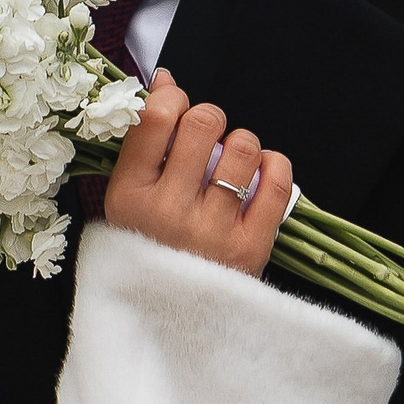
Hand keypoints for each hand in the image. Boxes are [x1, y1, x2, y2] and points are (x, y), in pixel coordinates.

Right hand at [102, 74, 290, 276]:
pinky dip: (274, 164)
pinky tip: (260, 170)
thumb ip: (144, 144)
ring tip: (232, 161)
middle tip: (206, 136)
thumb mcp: (127, 201)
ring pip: (243, 147)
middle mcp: (169, 213)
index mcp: (129, 198)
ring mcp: (212, 232)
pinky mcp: (250, 249)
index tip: (175, 106)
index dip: (172, 97)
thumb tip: (167, 80)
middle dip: (209, 117)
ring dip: (240, 143)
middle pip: (203, 123)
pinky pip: (276, 183)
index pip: (154, 118)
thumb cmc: (146, 251)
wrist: (171, 323)